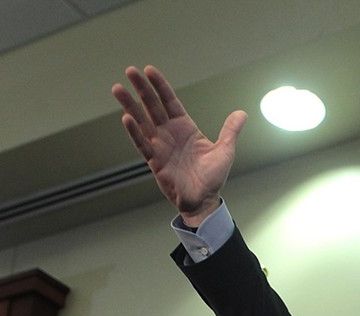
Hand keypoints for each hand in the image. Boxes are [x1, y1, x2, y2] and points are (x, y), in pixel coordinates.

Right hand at [112, 65, 247, 225]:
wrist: (205, 200)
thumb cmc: (212, 178)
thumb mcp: (225, 150)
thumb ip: (230, 131)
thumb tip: (242, 113)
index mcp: (185, 127)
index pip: (169, 101)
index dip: (160, 86)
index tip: (149, 70)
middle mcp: (169, 134)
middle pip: (152, 106)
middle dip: (141, 89)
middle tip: (130, 71)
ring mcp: (160, 146)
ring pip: (142, 122)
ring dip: (130, 106)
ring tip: (117, 89)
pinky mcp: (155, 161)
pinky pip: (142, 144)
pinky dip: (135, 132)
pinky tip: (126, 118)